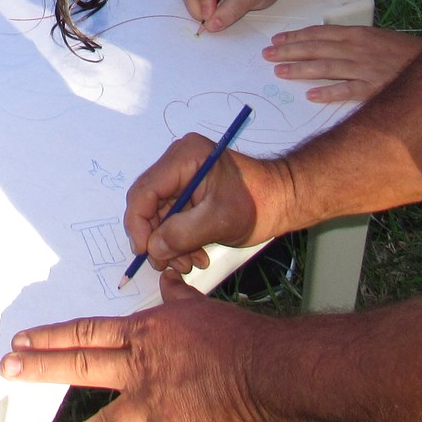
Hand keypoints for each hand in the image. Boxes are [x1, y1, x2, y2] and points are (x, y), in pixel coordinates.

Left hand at [0, 279, 274, 421]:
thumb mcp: (199, 307)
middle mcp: (140, 366)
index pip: (87, 332)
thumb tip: (168, 282)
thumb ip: (177, 300)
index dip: (52, 336)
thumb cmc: (237, 335)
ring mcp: (153, 401)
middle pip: (81, 366)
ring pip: (106, 419)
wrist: (265, 368)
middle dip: (40, 367)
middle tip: (9, 367)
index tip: (23, 337)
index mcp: (145, 334)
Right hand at [123, 136, 289, 278]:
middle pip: (148, 204)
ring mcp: (182, 177)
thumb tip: (152, 249)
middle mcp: (177, 162)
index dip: (139, 224)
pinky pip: (172, 218)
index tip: (145, 252)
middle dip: (157, 238)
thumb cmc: (258, 202)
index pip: (144, 191)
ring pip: (158, 216)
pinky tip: (196, 255)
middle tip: (170, 264)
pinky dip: (179, 240)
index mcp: (184, 157)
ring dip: (170, 244)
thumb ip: (182, 234)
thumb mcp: (220, 220)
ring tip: (190, 263)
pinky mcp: (188, 192)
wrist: (283, 199)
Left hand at [265, 24, 421, 102]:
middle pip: (316, 49)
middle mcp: (358, 49)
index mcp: (358, 35)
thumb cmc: (404, 53)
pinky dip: (329, 92)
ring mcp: (365, 69)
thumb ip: (353, 41)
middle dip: (289, 51)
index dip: (296, 36)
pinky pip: (347, 90)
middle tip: (267, 54)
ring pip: (326, 68)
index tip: (277, 40)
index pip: (320, 34)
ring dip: (301, 69)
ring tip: (279, 71)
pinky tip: (311, 94)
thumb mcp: (378, 38)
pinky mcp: (374, 89)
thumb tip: (327, 43)